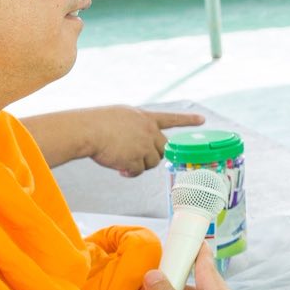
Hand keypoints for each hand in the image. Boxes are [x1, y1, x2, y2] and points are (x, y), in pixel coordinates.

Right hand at [83, 106, 204, 176]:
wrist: (87, 130)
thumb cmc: (97, 123)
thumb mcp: (121, 116)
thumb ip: (135, 127)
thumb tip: (139, 145)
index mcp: (145, 117)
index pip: (171, 118)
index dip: (187, 120)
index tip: (202, 120)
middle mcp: (149, 130)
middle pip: (164, 148)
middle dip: (153, 154)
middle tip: (136, 156)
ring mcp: (144, 144)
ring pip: (153, 162)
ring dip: (140, 164)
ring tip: (122, 160)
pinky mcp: (137, 159)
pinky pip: (139, 171)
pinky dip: (130, 172)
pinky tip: (119, 168)